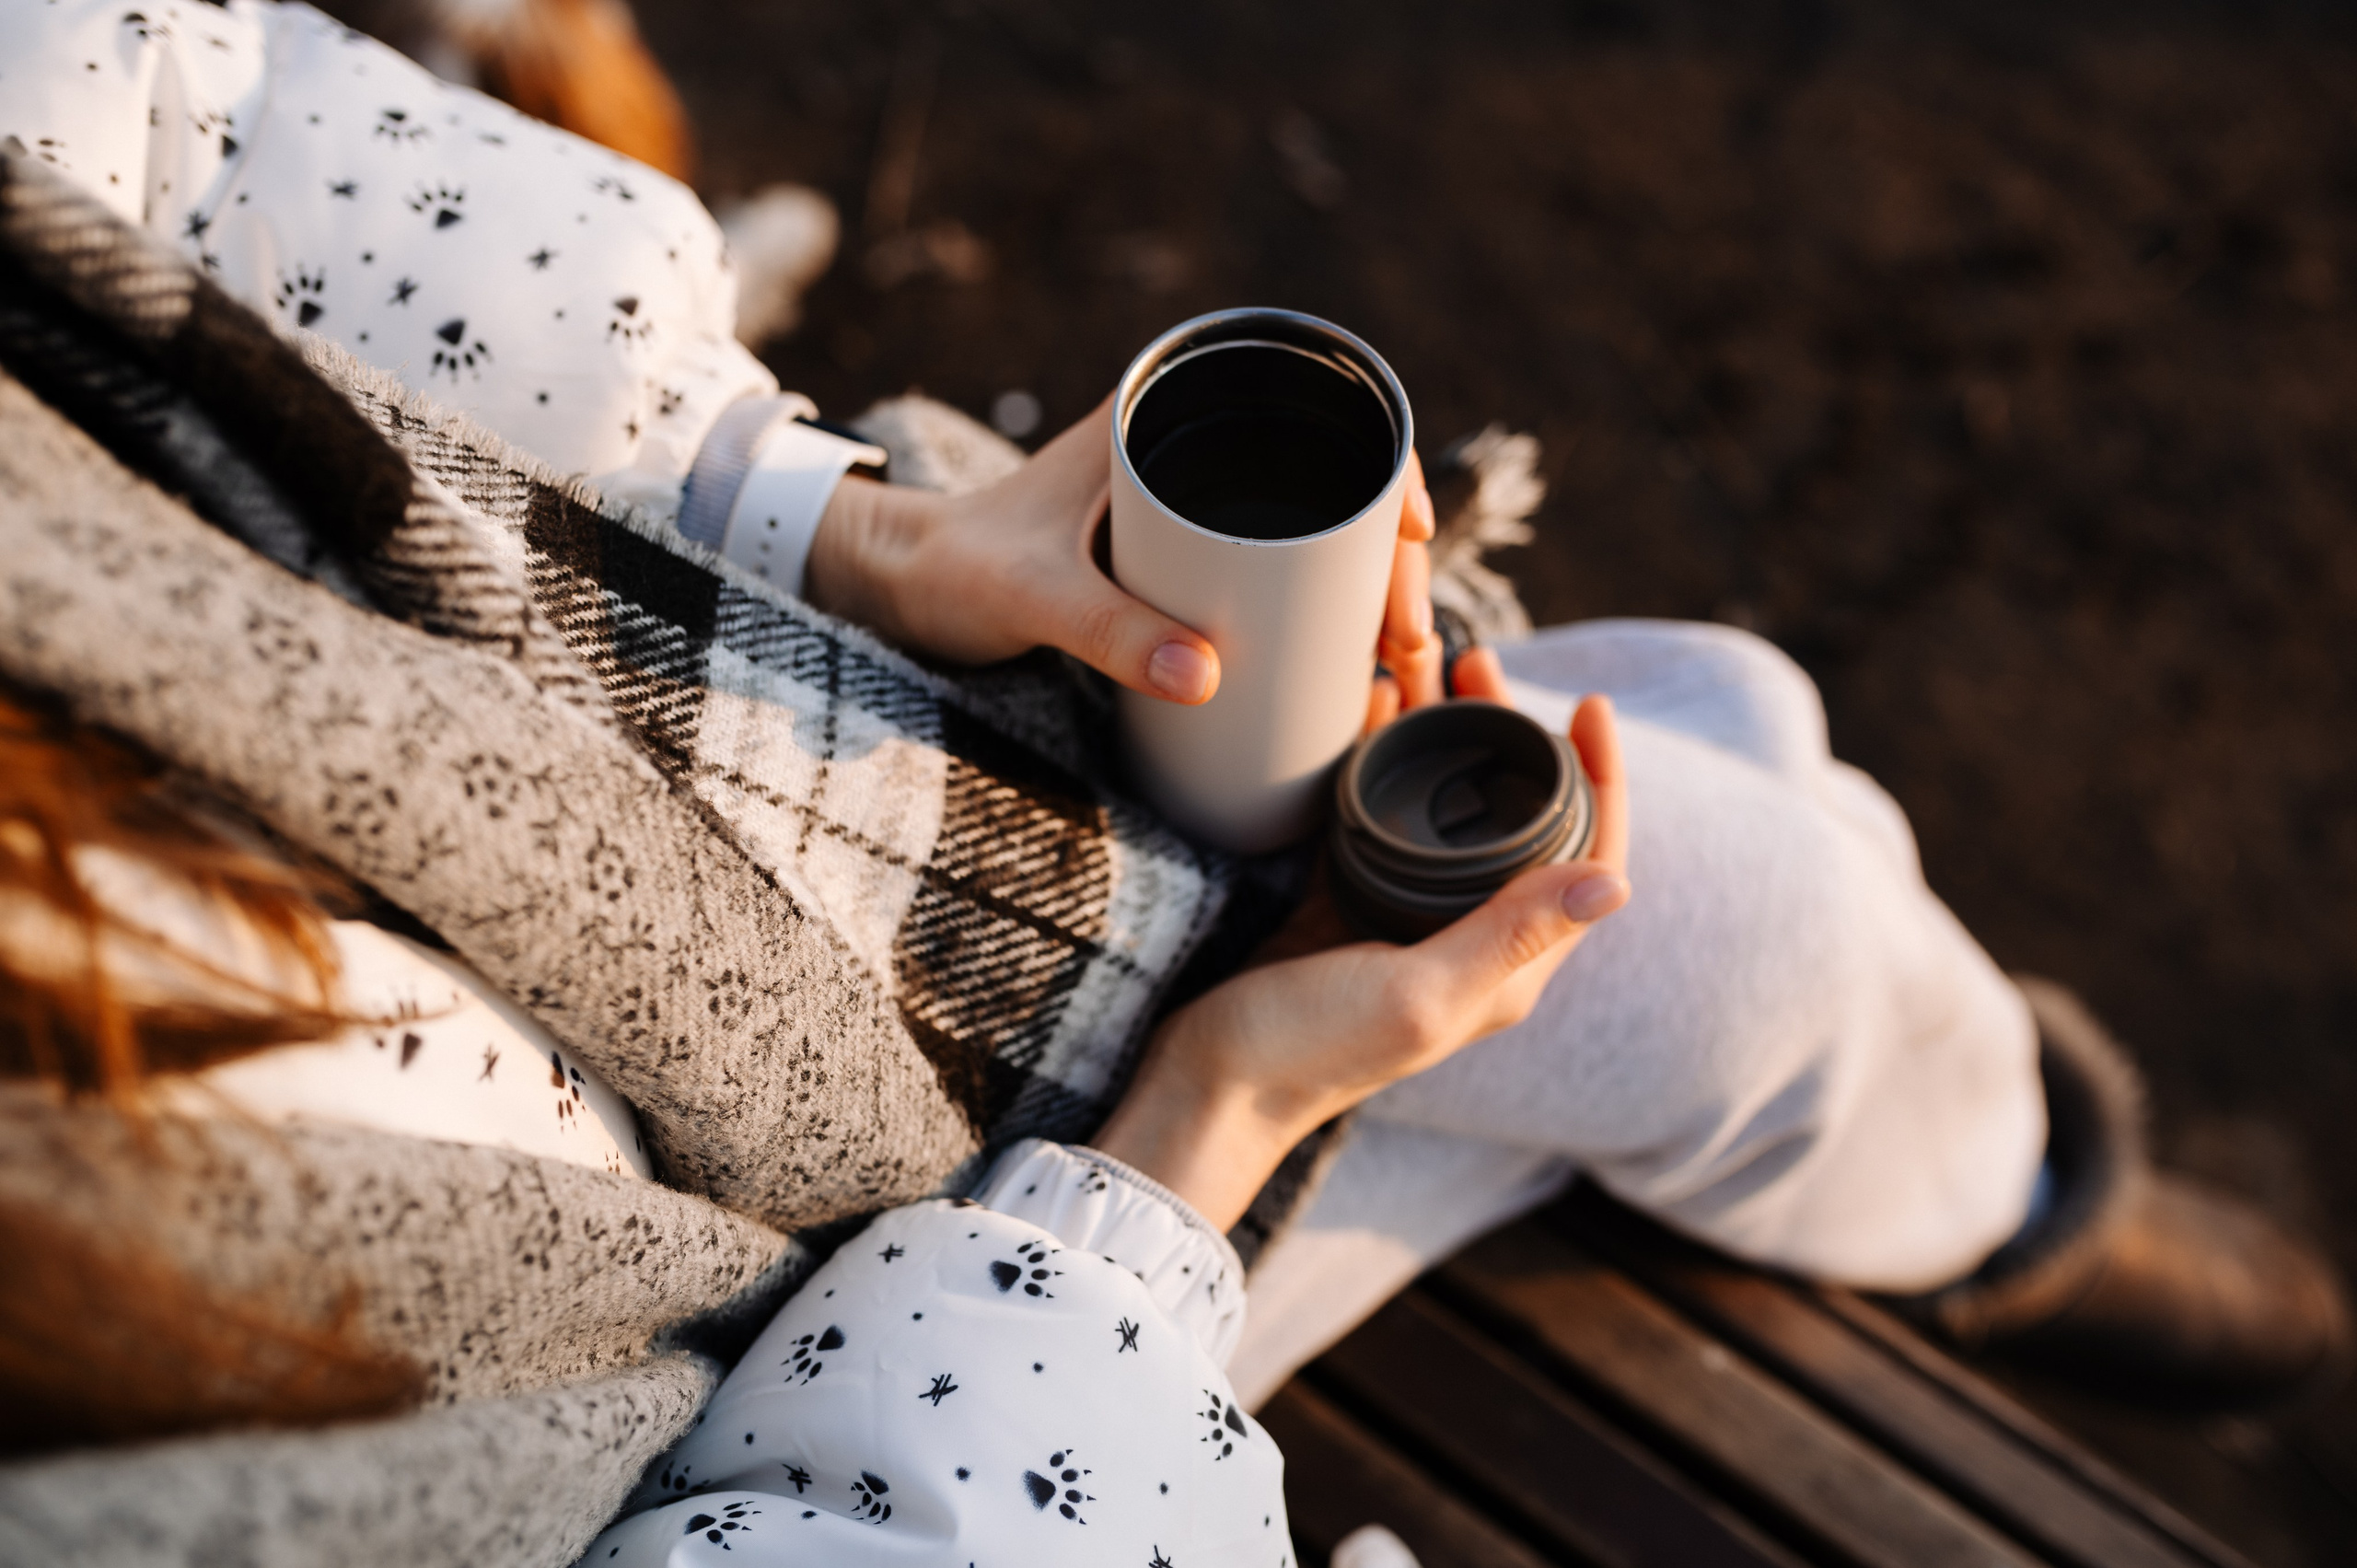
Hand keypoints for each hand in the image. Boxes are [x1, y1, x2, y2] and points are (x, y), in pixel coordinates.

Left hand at [804, 400, 1443, 707]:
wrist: (897, 585)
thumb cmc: (953, 565)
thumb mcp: (1029, 596)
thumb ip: (1107, 631)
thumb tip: (1208, 679)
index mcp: (1161, 414)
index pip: (1310, 401)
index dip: (1384, 455)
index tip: (1413, 528)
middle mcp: (1187, 449)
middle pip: (1331, 482)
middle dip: (1390, 556)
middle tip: (1408, 637)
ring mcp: (1189, 512)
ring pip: (1312, 537)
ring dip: (1365, 591)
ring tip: (1394, 663)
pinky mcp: (1179, 566)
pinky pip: (1274, 578)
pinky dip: (1320, 615)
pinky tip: (1349, 666)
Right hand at [1091, 694, 1630, 1230]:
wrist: (1207, 1085)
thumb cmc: (1311, 1050)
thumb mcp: (1418, 993)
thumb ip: (1509, 936)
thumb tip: (1619, 884)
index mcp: (1509, 967)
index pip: (1587, 861)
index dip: (1602, 781)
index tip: (1588, 706)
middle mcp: (1470, 939)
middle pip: (1519, 821)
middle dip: (1513, 736)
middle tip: (1481, 664)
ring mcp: (1408, 918)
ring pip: (1448, 809)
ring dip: (1444, 735)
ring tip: (1425, 666)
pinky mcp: (1347, 901)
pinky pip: (1381, 816)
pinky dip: (1379, 757)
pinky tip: (1366, 708)